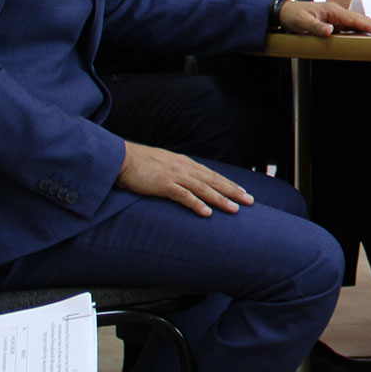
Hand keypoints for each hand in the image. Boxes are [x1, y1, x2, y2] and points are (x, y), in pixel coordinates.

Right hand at [117, 142, 252, 215]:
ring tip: (235, 209)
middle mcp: (185, 168)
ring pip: (204, 189)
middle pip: (214, 181)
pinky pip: (184, 196)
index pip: (213, 175)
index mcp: (185, 164)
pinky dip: (197, 204)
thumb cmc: (140, 164)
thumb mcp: (164, 165)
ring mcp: (175, 176)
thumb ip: (177, 172)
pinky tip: (207, 213)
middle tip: (250, 201)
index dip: (229, 184)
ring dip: (221, 200)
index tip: (243, 192)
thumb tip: (187, 182)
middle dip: (233, 191)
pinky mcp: (163, 185)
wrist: (120, 158)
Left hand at [280, 0, 370, 36]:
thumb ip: (316, 27)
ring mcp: (338, 16)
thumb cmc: (293, 16)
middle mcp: (338, 12)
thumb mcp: (302, 22)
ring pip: (359, 22)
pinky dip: (364, 28)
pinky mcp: (336, 22)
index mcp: (332, 10)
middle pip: (361, 19)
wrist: (285, 11)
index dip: (368, 26)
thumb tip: (330, 30)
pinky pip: (353, 26)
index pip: (354, 19)